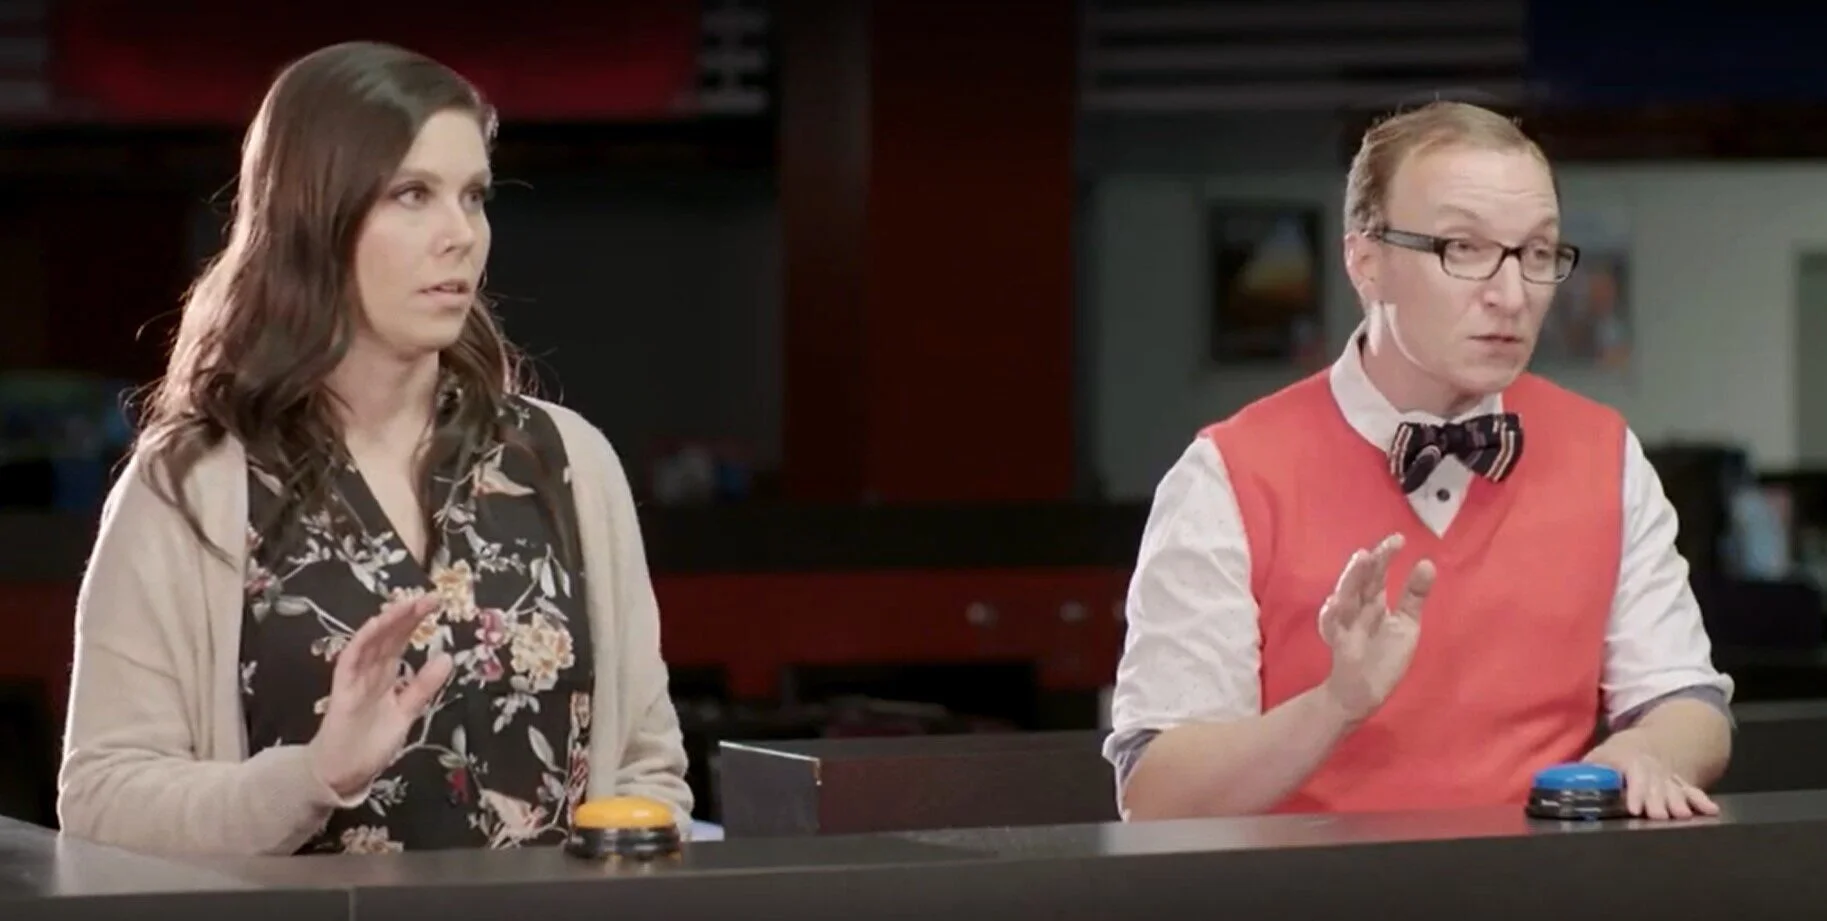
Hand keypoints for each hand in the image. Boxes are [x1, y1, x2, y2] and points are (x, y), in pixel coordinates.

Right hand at [307, 594, 453, 798]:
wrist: (344, 773)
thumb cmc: (371, 743)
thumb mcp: (407, 711)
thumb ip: (424, 686)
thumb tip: (447, 657)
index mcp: (386, 676)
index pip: (401, 642)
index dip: (416, 622)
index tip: (437, 603)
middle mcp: (370, 672)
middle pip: (388, 637)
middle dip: (407, 616)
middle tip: (430, 597)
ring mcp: (355, 679)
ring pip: (370, 643)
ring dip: (387, 623)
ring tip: (407, 605)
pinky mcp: (343, 692)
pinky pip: (350, 662)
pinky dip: (362, 642)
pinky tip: (375, 627)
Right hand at [1319, 534, 1434, 722]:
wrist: (1363, 692)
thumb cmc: (1384, 657)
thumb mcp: (1406, 623)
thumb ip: (1414, 595)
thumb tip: (1428, 562)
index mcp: (1374, 601)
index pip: (1378, 574)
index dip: (1385, 556)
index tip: (1398, 539)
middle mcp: (1358, 607)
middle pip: (1361, 580)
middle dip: (1369, 563)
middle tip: (1381, 546)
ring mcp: (1345, 623)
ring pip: (1346, 595)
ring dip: (1351, 577)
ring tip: (1361, 560)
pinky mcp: (1338, 642)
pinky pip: (1331, 626)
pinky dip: (1331, 615)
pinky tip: (1335, 602)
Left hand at [1585, 733, 1718, 820]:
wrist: (1648, 743)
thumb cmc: (1617, 754)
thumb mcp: (1598, 756)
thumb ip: (1586, 770)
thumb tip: (1566, 783)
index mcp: (1628, 760)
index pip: (1632, 775)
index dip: (1634, 792)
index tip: (1635, 808)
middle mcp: (1650, 769)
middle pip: (1655, 786)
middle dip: (1657, 802)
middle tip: (1660, 816)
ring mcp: (1667, 777)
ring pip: (1674, 789)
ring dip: (1679, 802)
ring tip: (1683, 815)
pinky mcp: (1680, 785)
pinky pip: (1692, 791)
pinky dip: (1701, 800)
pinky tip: (1711, 810)